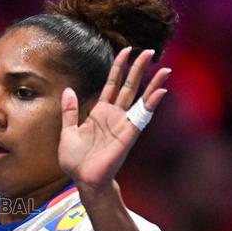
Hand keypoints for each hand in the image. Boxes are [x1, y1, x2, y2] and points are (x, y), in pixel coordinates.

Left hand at [58, 48, 170, 188]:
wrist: (82, 179)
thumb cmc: (75, 160)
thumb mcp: (67, 131)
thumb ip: (70, 111)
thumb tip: (68, 89)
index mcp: (100, 112)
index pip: (112, 84)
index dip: (118, 67)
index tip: (126, 51)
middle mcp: (114, 115)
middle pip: (129, 86)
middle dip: (138, 68)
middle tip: (148, 51)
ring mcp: (123, 124)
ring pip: (139, 99)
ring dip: (152, 84)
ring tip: (164, 69)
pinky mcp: (128, 135)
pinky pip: (141, 117)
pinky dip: (151, 104)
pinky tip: (161, 91)